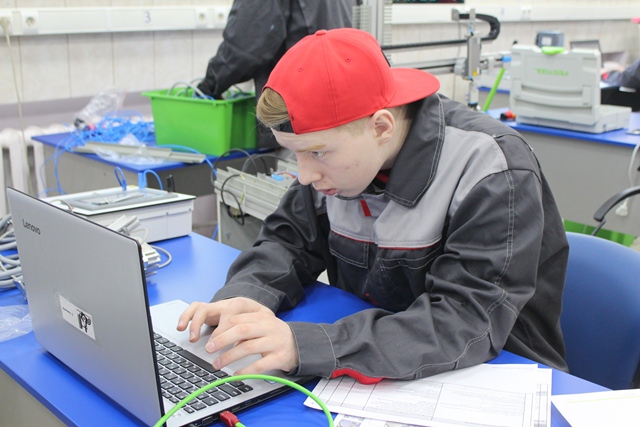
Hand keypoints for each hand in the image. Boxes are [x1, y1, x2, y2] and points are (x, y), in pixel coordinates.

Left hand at [176, 298, 298, 374]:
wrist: (300, 344)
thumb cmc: (275, 335)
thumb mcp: (261, 325)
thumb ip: (244, 327)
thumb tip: (221, 337)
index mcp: (262, 317)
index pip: (236, 319)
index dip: (220, 329)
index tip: (210, 339)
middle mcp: (268, 327)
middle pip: (241, 330)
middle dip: (222, 340)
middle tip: (209, 349)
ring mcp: (274, 342)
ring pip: (248, 348)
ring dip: (229, 357)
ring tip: (218, 364)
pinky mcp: (280, 357)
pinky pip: (259, 365)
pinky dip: (245, 371)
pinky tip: (236, 375)